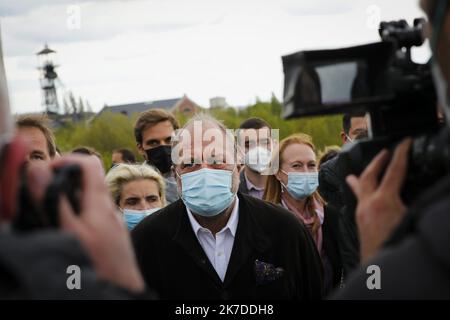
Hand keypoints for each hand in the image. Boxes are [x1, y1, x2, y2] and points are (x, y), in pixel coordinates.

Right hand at [28, 155, 144, 292]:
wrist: (122, 290)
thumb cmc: (100, 264)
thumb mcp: (71, 232)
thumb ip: (55, 201)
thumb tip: (39, 170)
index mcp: (101, 202)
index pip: (90, 163)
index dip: (67, 160)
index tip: (46, 172)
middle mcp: (110, 208)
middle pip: (88, 181)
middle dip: (63, 182)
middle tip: (42, 194)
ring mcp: (112, 222)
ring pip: (89, 200)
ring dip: (69, 201)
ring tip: (51, 215)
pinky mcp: (112, 235)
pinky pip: (94, 216)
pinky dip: (79, 216)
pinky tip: (68, 232)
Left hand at [346, 138, 411, 263]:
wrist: (378, 267)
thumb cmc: (396, 245)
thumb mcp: (413, 219)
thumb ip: (418, 204)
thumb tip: (424, 195)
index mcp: (383, 201)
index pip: (394, 171)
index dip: (402, 154)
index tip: (405, 142)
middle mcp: (367, 204)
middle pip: (370, 176)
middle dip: (378, 161)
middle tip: (385, 152)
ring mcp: (361, 213)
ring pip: (359, 189)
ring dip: (362, 177)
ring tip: (354, 173)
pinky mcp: (360, 222)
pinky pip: (359, 201)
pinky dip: (361, 192)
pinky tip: (362, 197)